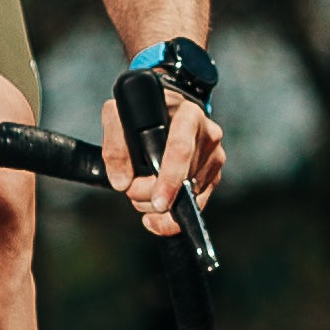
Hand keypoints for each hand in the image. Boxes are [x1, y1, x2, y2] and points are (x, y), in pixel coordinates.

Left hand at [99, 84, 226, 236]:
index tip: (159, 202)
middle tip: (130, 189)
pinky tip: (154, 217)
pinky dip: (170, 219)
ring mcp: (214, 157)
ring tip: (140, 189)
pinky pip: (195, 206)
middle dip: (151, 194)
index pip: (181, 150)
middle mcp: (208, 135)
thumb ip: (114, 145)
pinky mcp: (214, 176)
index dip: (170, 179)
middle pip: (183, 180)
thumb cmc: (142, 111)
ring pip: (187, 197)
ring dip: (157, 203)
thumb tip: (121, 183)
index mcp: (188, 115)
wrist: (168, 109)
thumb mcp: (118, 115)